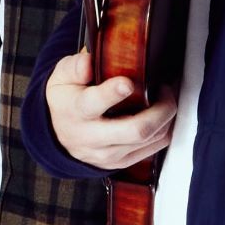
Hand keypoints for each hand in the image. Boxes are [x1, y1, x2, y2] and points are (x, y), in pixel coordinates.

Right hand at [46, 50, 175, 170]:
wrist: (59, 134)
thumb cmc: (67, 100)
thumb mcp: (62, 77)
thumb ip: (75, 66)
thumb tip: (88, 63)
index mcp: (76, 111)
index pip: (93, 103)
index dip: (112, 93)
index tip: (127, 83)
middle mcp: (92, 137)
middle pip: (135, 130)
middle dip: (160, 109)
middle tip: (165, 90)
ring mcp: (107, 154)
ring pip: (149, 139)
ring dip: (166, 117)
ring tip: (166, 98)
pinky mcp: (120, 162)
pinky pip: (153, 149)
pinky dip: (164, 130)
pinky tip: (162, 115)